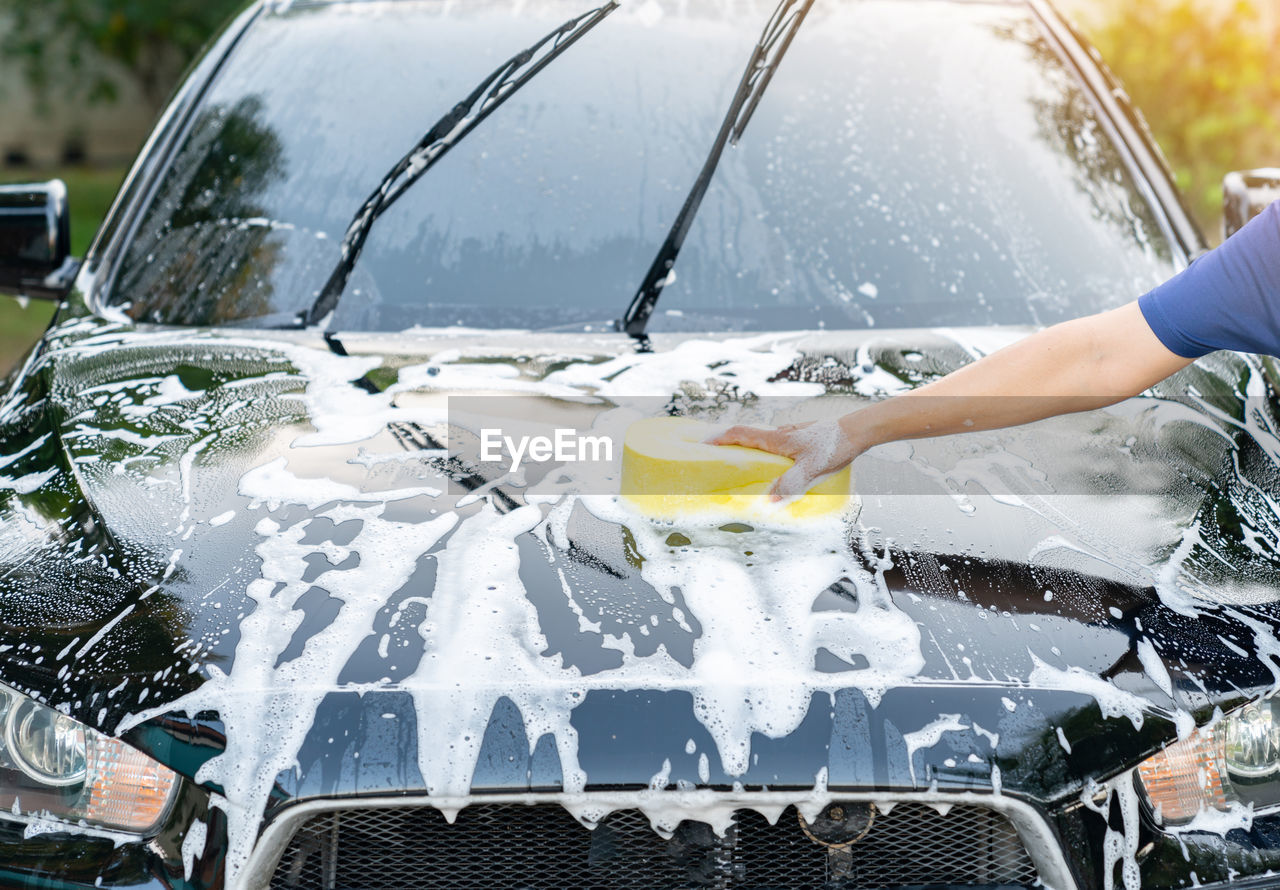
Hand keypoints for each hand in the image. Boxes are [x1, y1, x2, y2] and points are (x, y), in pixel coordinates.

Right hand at [706, 418, 860, 499]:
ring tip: (743, 463)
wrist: (859, 431)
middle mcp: (782, 434)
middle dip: (729, 443)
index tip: (703, 444)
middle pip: (748, 436)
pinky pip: (778, 444)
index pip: (740, 434)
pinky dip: (767, 451)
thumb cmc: (835, 447)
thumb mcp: (812, 469)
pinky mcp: (804, 438)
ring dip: (749, 447)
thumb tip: (769, 502)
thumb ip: (790, 485)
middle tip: (717, 456)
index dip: (719, 438)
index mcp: (777, 439)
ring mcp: (793, 434)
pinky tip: (776, 464)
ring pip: (764, 440)